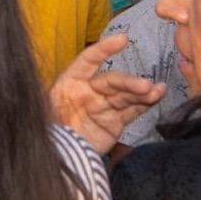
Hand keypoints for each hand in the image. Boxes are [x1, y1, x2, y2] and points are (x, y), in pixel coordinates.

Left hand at [46, 29, 161, 152]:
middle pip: (112, 81)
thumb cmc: (50, 133)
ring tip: (157, 91)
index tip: (123, 39)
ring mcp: (103, 106)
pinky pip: (131, 110)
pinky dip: (145, 103)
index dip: (104, 49)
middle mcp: (88, 91)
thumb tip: (43, 81)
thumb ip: (53, 97)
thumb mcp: (43, 111)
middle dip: (129, 82)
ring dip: (142, 92)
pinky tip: (157, 95)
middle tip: (145, 86)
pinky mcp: (114, 122)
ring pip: (125, 95)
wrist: (61, 160)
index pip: (88, 61)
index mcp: (69, 83)